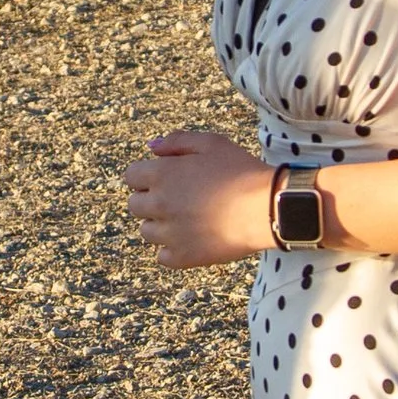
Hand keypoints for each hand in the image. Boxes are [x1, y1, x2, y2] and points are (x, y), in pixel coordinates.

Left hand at [123, 126, 272, 266]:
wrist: (266, 207)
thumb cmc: (241, 170)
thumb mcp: (211, 143)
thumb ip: (177, 142)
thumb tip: (151, 147)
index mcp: (162, 174)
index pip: (131, 177)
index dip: (147, 176)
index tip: (165, 178)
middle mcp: (159, 204)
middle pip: (135, 205)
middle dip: (150, 200)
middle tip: (178, 198)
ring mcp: (170, 233)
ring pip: (146, 232)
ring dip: (160, 225)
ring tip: (187, 219)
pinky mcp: (183, 257)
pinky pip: (162, 257)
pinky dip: (172, 250)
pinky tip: (190, 238)